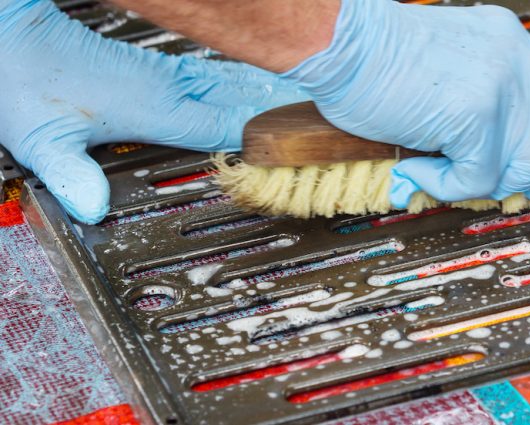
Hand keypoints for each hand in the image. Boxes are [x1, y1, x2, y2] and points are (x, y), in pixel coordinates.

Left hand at [0, 0, 307, 223]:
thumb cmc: (25, 81)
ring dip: (269, 93)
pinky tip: (254, 89)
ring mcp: (166, 75)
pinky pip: (217, 76)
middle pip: (241, 98)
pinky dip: (244, 84)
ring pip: (233, 82)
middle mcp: (166, 87)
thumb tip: (93, 208)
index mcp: (150, 106)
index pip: (221, 123)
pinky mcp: (160, 71)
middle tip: (321, 121)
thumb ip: (70, 175)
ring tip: (305, 104)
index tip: (293, 149)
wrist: (14, 33)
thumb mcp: (40, 139)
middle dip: (281, 111)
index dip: (259, 136)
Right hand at [282, 0, 529, 207]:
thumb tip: (506, 151)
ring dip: (486, 182)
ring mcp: (501, 85)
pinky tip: (420, 169)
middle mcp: (518, 61)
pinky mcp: (474, 112)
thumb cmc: (380, 61)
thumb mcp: (454, 66)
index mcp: (514, 48)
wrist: (342, 43)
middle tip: (523, 185)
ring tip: (445, 169)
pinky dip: (447, 186)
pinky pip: (479, 178)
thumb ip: (488, 98)